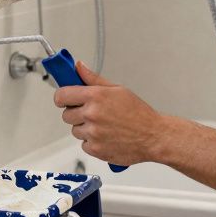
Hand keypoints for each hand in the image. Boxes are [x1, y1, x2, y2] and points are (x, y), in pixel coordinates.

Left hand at [54, 60, 168, 166]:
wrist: (153, 136)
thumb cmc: (139, 113)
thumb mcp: (117, 89)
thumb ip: (93, 79)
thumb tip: (78, 67)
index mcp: (95, 96)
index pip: (62, 96)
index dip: (62, 98)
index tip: (65, 99)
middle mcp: (92, 114)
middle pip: (66, 115)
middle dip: (76, 113)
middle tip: (91, 113)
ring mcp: (93, 133)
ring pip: (75, 130)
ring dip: (84, 129)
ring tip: (103, 126)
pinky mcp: (96, 149)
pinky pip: (84, 144)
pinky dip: (92, 142)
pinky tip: (106, 136)